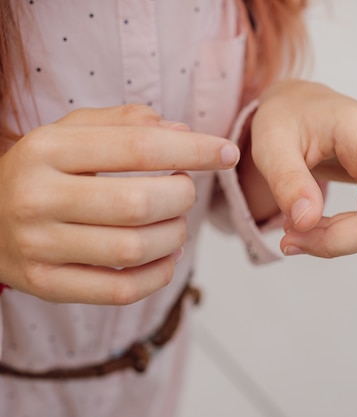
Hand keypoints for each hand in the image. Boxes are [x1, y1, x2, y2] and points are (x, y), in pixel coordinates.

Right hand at [0, 105, 239, 303]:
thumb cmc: (45, 171)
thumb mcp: (72, 132)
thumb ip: (127, 124)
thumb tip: (184, 133)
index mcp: (47, 149)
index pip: (138, 147)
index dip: (194, 151)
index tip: (227, 152)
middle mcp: (38, 197)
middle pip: (140, 204)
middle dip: (182, 197)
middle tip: (184, 190)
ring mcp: (39, 246)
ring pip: (135, 249)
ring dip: (175, 235)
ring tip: (174, 221)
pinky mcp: (47, 284)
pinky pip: (122, 290)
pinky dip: (160, 274)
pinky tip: (166, 255)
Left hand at [247, 80, 356, 279]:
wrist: (304, 107)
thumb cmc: (288, 120)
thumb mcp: (269, 143)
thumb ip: (286, 182)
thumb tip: (305, 223)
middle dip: (338, 241)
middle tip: (290, 237)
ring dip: (344, 239)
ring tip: (305, 222)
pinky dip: (354, 234)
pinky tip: (329, 221)